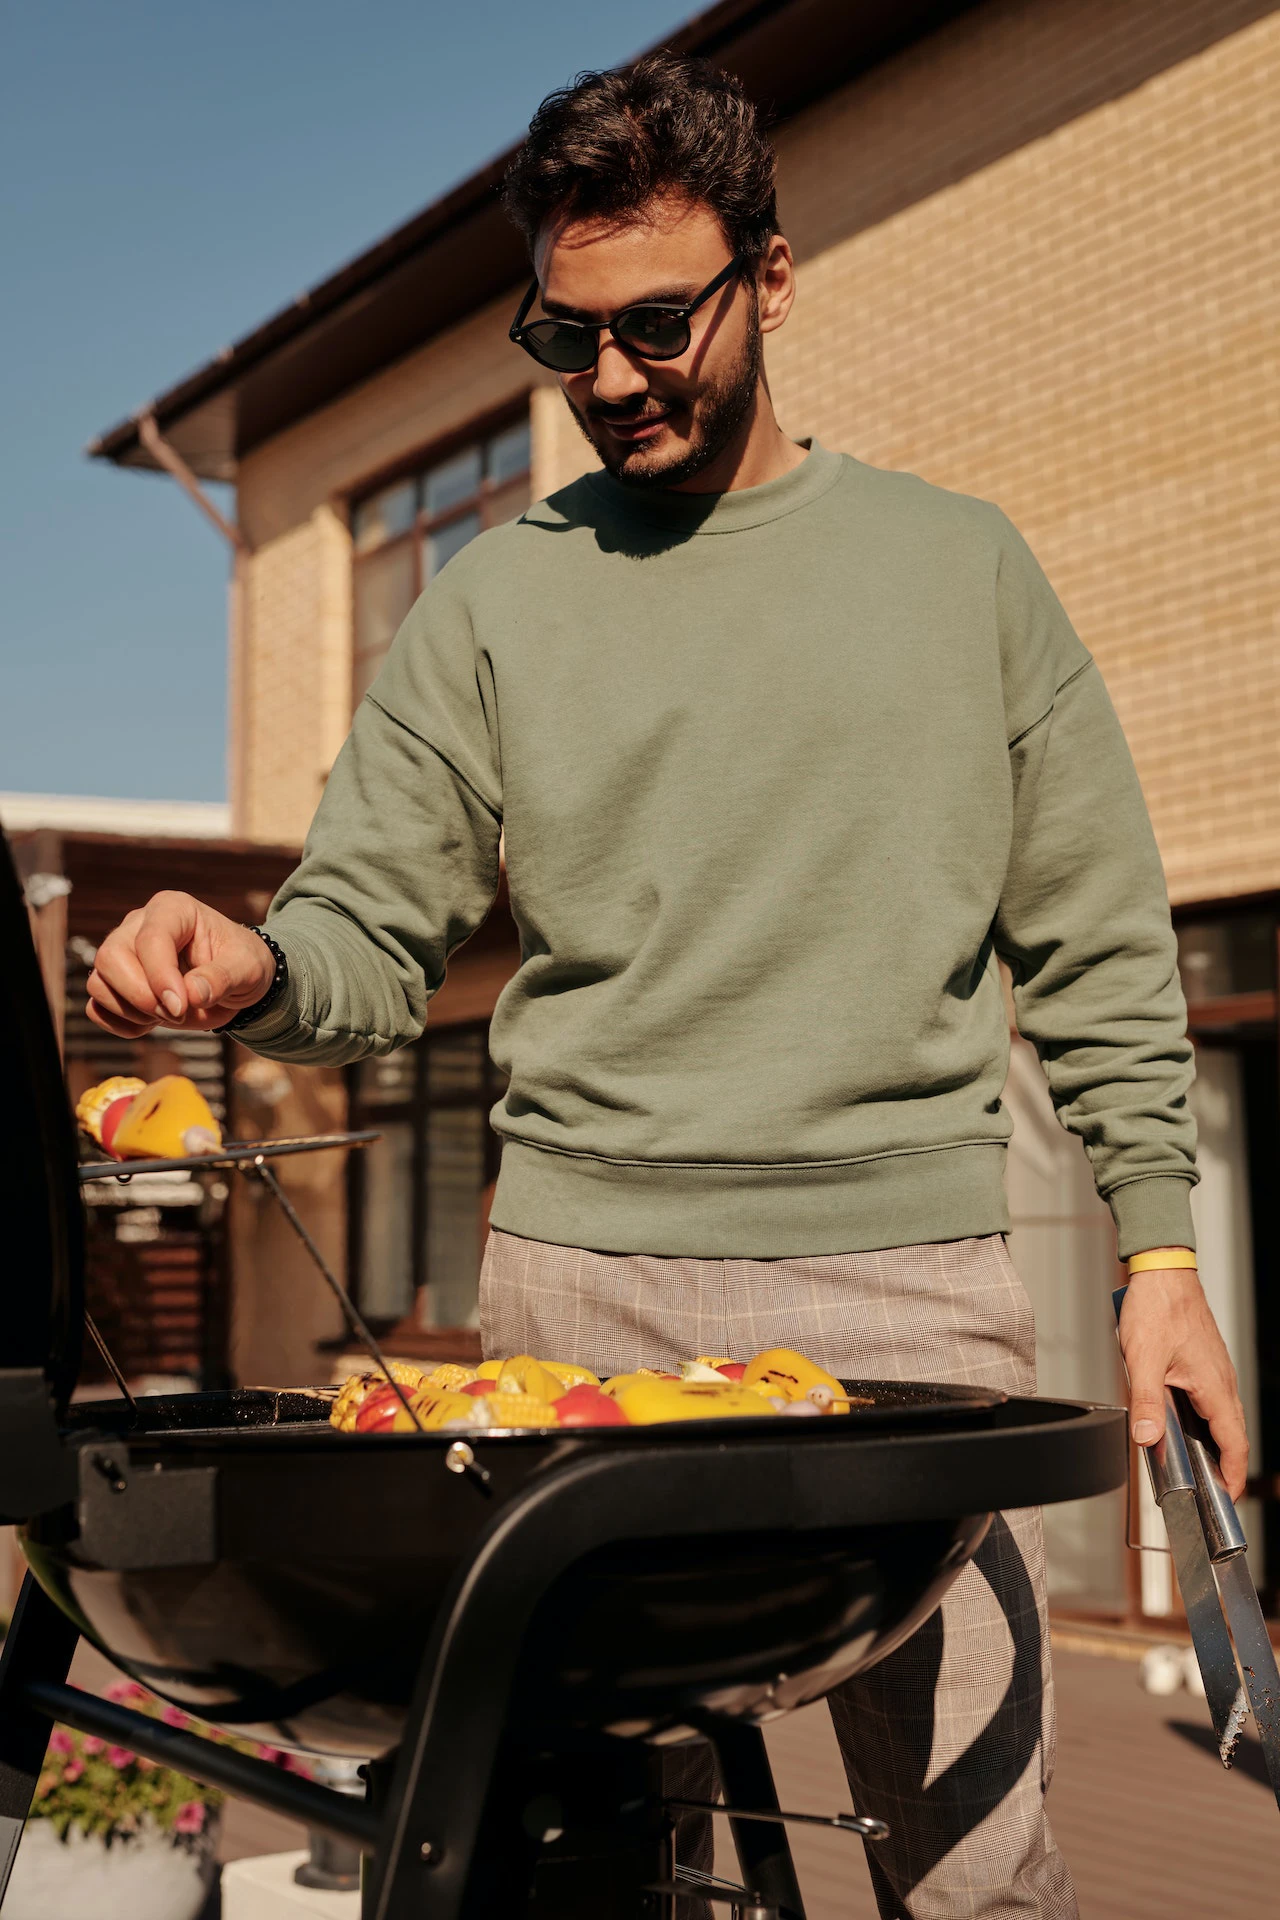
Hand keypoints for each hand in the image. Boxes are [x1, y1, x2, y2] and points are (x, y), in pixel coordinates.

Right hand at [87, 892, 275, 1036]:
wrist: (236, 981)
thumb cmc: (242, 964)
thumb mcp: (247, 968)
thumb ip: (222, 978)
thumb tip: (191, 994)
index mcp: (173, 909)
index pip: (150, 939)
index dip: (160, 977)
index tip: (181, 1007)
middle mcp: (139, 925)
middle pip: (110, 957)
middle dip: (141, 995)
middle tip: (178, 1012)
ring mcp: (123, 953)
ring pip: (98, 982)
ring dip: (131, 1010)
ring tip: (169, 1016)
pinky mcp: (116, 982)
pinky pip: (96, 1006)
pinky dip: (119, 1023)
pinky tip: (150, 1024)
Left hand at [1119, 1268, 1247, 1499]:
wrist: (1163, 1272)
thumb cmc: (1158, 1307)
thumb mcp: (1143, 1359)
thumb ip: (1144, 1401)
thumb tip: (1146, 1437)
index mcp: (1214, 1386)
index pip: (1234, 1442)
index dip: (1233, 1474)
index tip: (1227, 1497)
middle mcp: (1221, 1380)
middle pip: (1232, 1434)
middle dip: (1224, 1465)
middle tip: (1210, 1490)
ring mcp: (1214, 1371)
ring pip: (1221, 1416)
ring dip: (1213, 1442)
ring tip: (1195, 1464)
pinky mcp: (1203, 1362)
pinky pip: (1210, 1399)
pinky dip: (1203, 1419)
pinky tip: (1181, 1422)